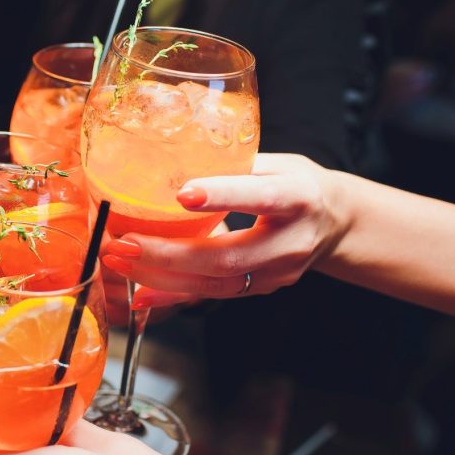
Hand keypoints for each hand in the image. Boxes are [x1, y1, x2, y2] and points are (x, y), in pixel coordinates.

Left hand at [100, 154, 346, 306]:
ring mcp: (277, 273)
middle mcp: (290, 242)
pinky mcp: (262, 289)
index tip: (182, 193)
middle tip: (123, 244)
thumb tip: (167, 158)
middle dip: (168, 255)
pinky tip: (140, 293)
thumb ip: (231, 164)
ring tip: (119, 263)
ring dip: (161, 277)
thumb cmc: (295, 183)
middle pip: (226, 257)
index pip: (261, 197)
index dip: (223, 196)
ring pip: (215, 284)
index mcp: (298, 197)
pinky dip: (173, 295)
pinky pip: (213, 296)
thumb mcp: (274, 162)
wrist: (335, 223)